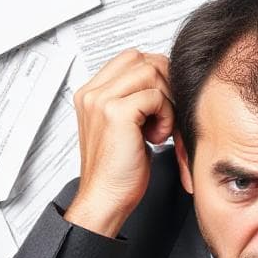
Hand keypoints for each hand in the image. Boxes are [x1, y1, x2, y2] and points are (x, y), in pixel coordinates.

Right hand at [66, 48, 173, 236]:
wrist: (105, 199)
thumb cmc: (118, 171)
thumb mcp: (125, 127)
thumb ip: (135, 100)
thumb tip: (165, 80)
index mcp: (91, 94)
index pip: (130, 58)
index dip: (155, 76)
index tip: (161, 104)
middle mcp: (92, 93)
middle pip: (143, 60)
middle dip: (165, 85)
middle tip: (165, 116)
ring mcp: (101, 100)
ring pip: (152, 73)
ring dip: (166, 102)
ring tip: (157, 130)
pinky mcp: (116, 113)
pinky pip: (156, 96)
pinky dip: (166, 116)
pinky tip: (155, 138)